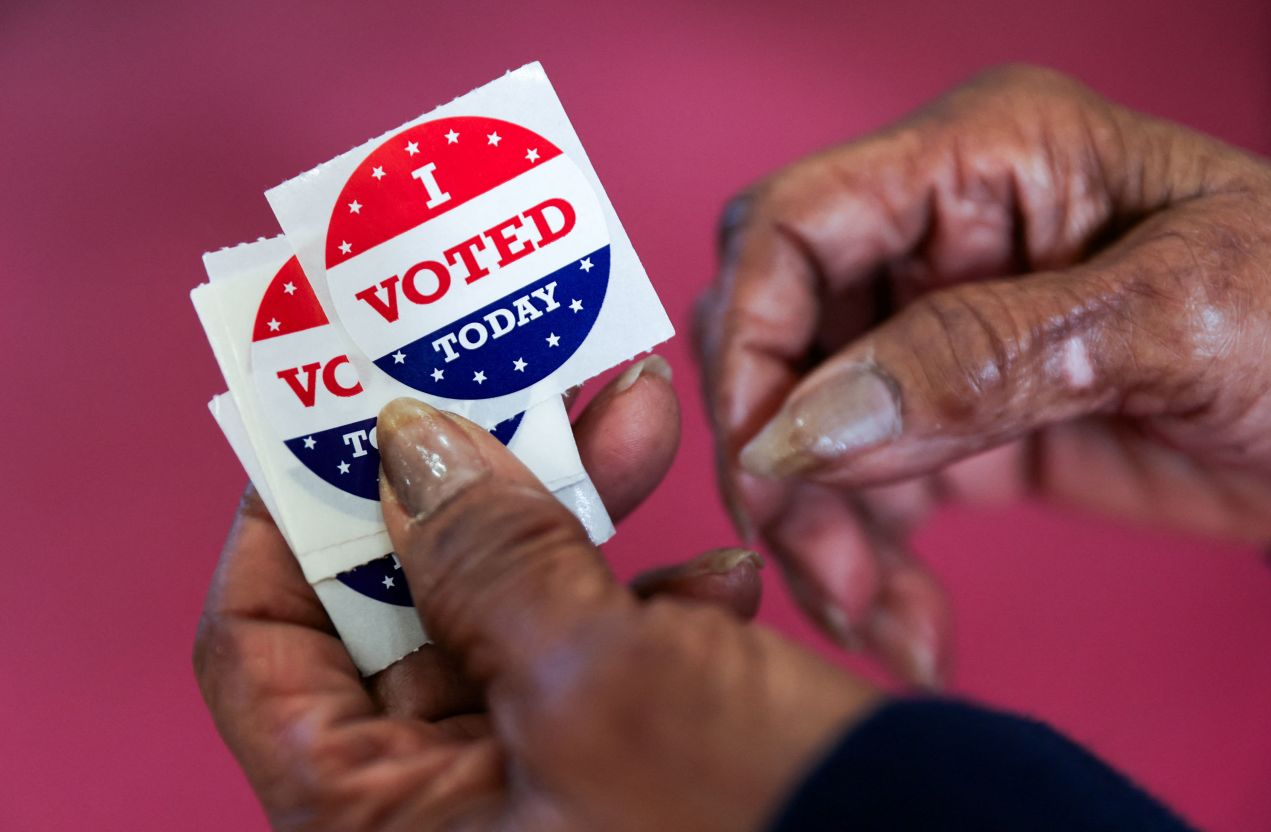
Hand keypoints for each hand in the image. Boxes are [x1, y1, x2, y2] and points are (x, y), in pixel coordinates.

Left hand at [195, 360, 878, 829]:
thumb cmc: (760, 827)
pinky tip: (723, 569)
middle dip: (471, 483)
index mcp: (381, 826)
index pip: (260, 649)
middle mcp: (442, 817)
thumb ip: (485, 553)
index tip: (342, 414)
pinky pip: (597, 658)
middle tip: (514, 380)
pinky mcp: (620, 776)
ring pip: (511, 615)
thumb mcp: (598, 677)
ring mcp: (533, 797)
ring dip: (576, 515)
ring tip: (640, 424)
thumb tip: (405, 444)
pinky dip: (649, 597)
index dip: (288, 520)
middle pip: (400, 612)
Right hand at [696, 64, 1270, 685]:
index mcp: (985, 159)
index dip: (751, 340)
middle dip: (783, 463)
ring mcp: (945, 334)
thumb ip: (982, 358)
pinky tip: (905, 623)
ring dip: (822, 534)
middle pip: (783, 340)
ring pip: (810, 433)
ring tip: (877, 621)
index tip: (764, 461)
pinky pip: (867, 491)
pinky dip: (868, 563)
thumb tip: (805, 423)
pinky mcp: (960, 424)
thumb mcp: (1174, 320)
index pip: (796, 226)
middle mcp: (944, 239)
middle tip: (825, 567)